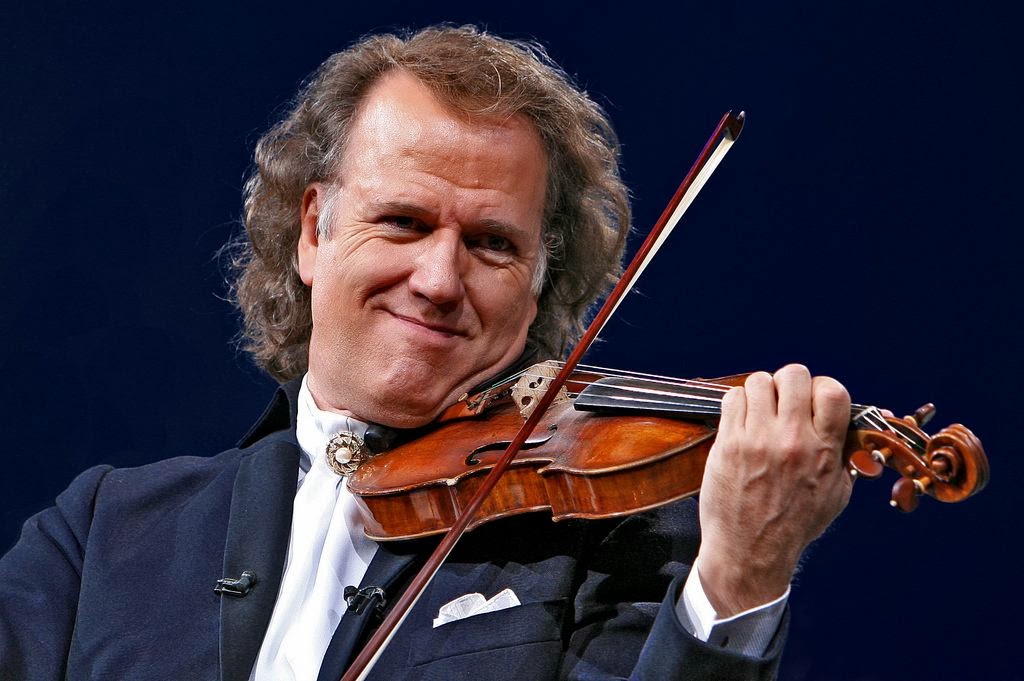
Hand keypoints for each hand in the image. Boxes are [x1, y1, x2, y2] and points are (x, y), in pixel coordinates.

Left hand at [694, 364, 851, 616]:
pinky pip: (732, 398)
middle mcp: (792, 440)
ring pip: (759, 381)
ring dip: (761, 392)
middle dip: (789, 383)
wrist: (750, 551)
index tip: (812, 401)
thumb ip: (844, 456)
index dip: (822, 387)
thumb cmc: (794, 524)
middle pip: (793, 375)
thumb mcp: (836, 494)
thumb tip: (852, 427)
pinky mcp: (728, 443)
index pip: (832, 391)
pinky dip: (737, 403)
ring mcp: (757, 439)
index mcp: (823, 451)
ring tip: (761, 412)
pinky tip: (742, 421)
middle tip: (784, 402)